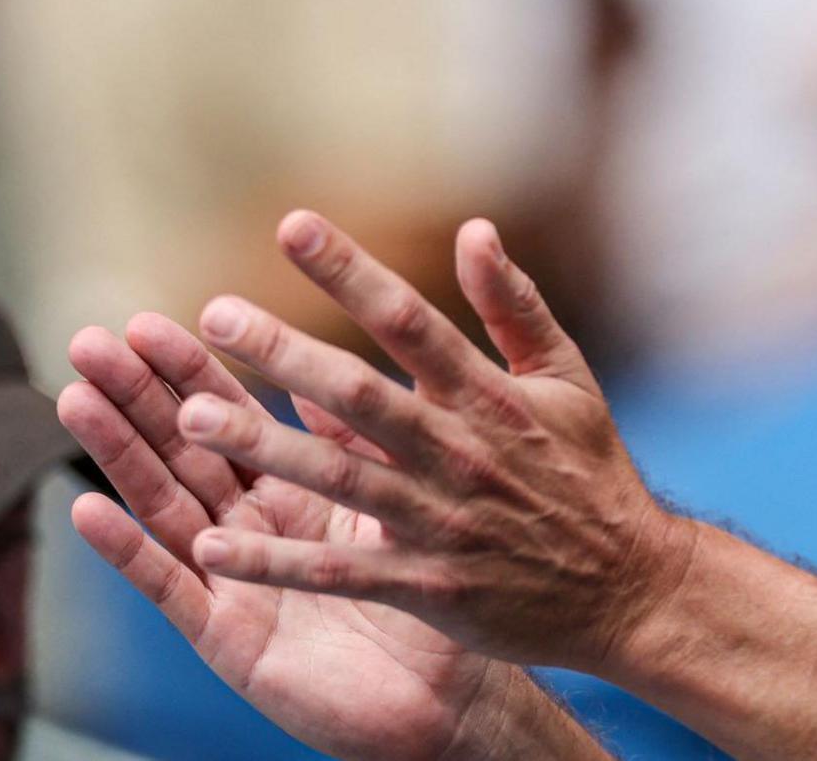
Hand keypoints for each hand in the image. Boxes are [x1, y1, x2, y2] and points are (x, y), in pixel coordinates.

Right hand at [59, 315, 531, 760]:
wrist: (454, 698)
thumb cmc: (432, 598)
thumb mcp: (393, 502)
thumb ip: (357, 441)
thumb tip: (326, 365)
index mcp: (294, 491)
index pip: (231, 418)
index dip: (188, 372)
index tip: (146, 322)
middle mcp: (252, 532)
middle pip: (181, 450)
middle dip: (135, 398)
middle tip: (89, 343)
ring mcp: (234, 583)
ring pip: (164, 505)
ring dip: (118, 455)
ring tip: (75, 400)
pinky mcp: (228, 638)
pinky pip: (173, 590)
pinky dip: (128, 551)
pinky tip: (87, 509)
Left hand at [166, 212, 695, 675]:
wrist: (628, 589)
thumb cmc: (590, 473)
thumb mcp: (566, 378)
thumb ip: (514, 305)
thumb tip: (473, 229)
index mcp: (489, 395)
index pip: (409, 319)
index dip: (350, 271)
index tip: (290, 227)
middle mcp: (458, 451)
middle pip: (358, 394)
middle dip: (283, 352)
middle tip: (213, 315)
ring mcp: (440, 521)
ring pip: (337, 478)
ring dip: (261, 447)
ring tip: (188, 417)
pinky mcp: (428, 586)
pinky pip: (339, 573)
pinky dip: (275, 563)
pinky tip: (210, 547)